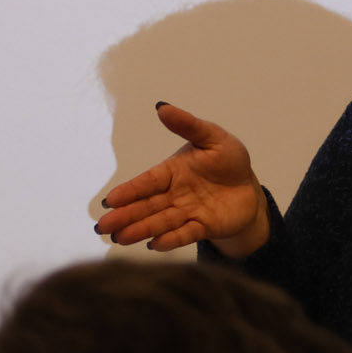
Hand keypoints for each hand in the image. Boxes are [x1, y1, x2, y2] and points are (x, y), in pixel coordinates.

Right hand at [94, 104, 268, 256]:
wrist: (249, 189)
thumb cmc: (229, 160)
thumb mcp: (212, 137)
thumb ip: (187, 125)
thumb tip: (162, 107)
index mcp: (171, 171)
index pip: (147, 182)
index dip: (129, 191)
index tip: (110, 201)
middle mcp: (174, 194)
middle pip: (146, 206)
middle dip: (125, 216)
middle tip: (102, 227)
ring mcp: (187, 212)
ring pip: (161, 222)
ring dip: (141, 230)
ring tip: (119, 239)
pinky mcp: (203, 227)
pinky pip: (186, 234)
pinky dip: (171, 239)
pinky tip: (154, 245)